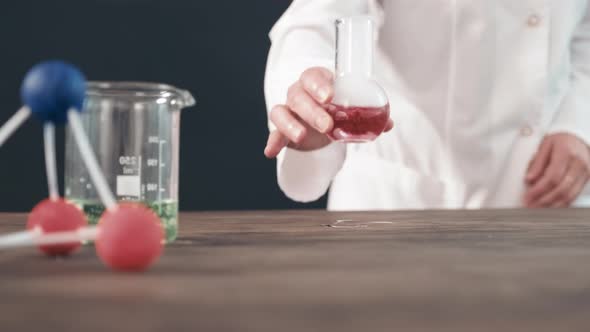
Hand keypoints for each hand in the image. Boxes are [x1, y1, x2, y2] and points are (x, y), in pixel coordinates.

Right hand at [264, 67, 393, 157]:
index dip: (319, 84)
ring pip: (281, 111)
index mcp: (318, 81)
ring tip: (302, 136)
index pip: (313, 75)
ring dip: (290, 124)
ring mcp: (289, 110)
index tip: (329, 96)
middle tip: (327, 125)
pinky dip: (272, 142)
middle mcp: (299, 92)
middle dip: (312, 110)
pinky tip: (271, 152)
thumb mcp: (353, 108)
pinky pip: (274, 132)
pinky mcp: (282, 128)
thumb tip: (388, 123)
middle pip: (299, 95)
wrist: (323, 122)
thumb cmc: (338, 108)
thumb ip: (369, 114)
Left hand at [524, 133, 589, 207]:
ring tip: (537, 209)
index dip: (539, 189)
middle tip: (530, 206)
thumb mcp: (544, 145)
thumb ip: (537, 162)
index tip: (527, 197)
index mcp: (566, 153)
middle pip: (562, 189)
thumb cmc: (559, 141)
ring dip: (552, 205)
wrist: (578, 138)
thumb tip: (529, 179)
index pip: (552, 177)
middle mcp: (579, 164)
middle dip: (544, 200)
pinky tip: (550, 206)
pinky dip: (561, 203)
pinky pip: (574, 195)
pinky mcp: (587, 179)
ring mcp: (585, 173)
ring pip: (570, 195)